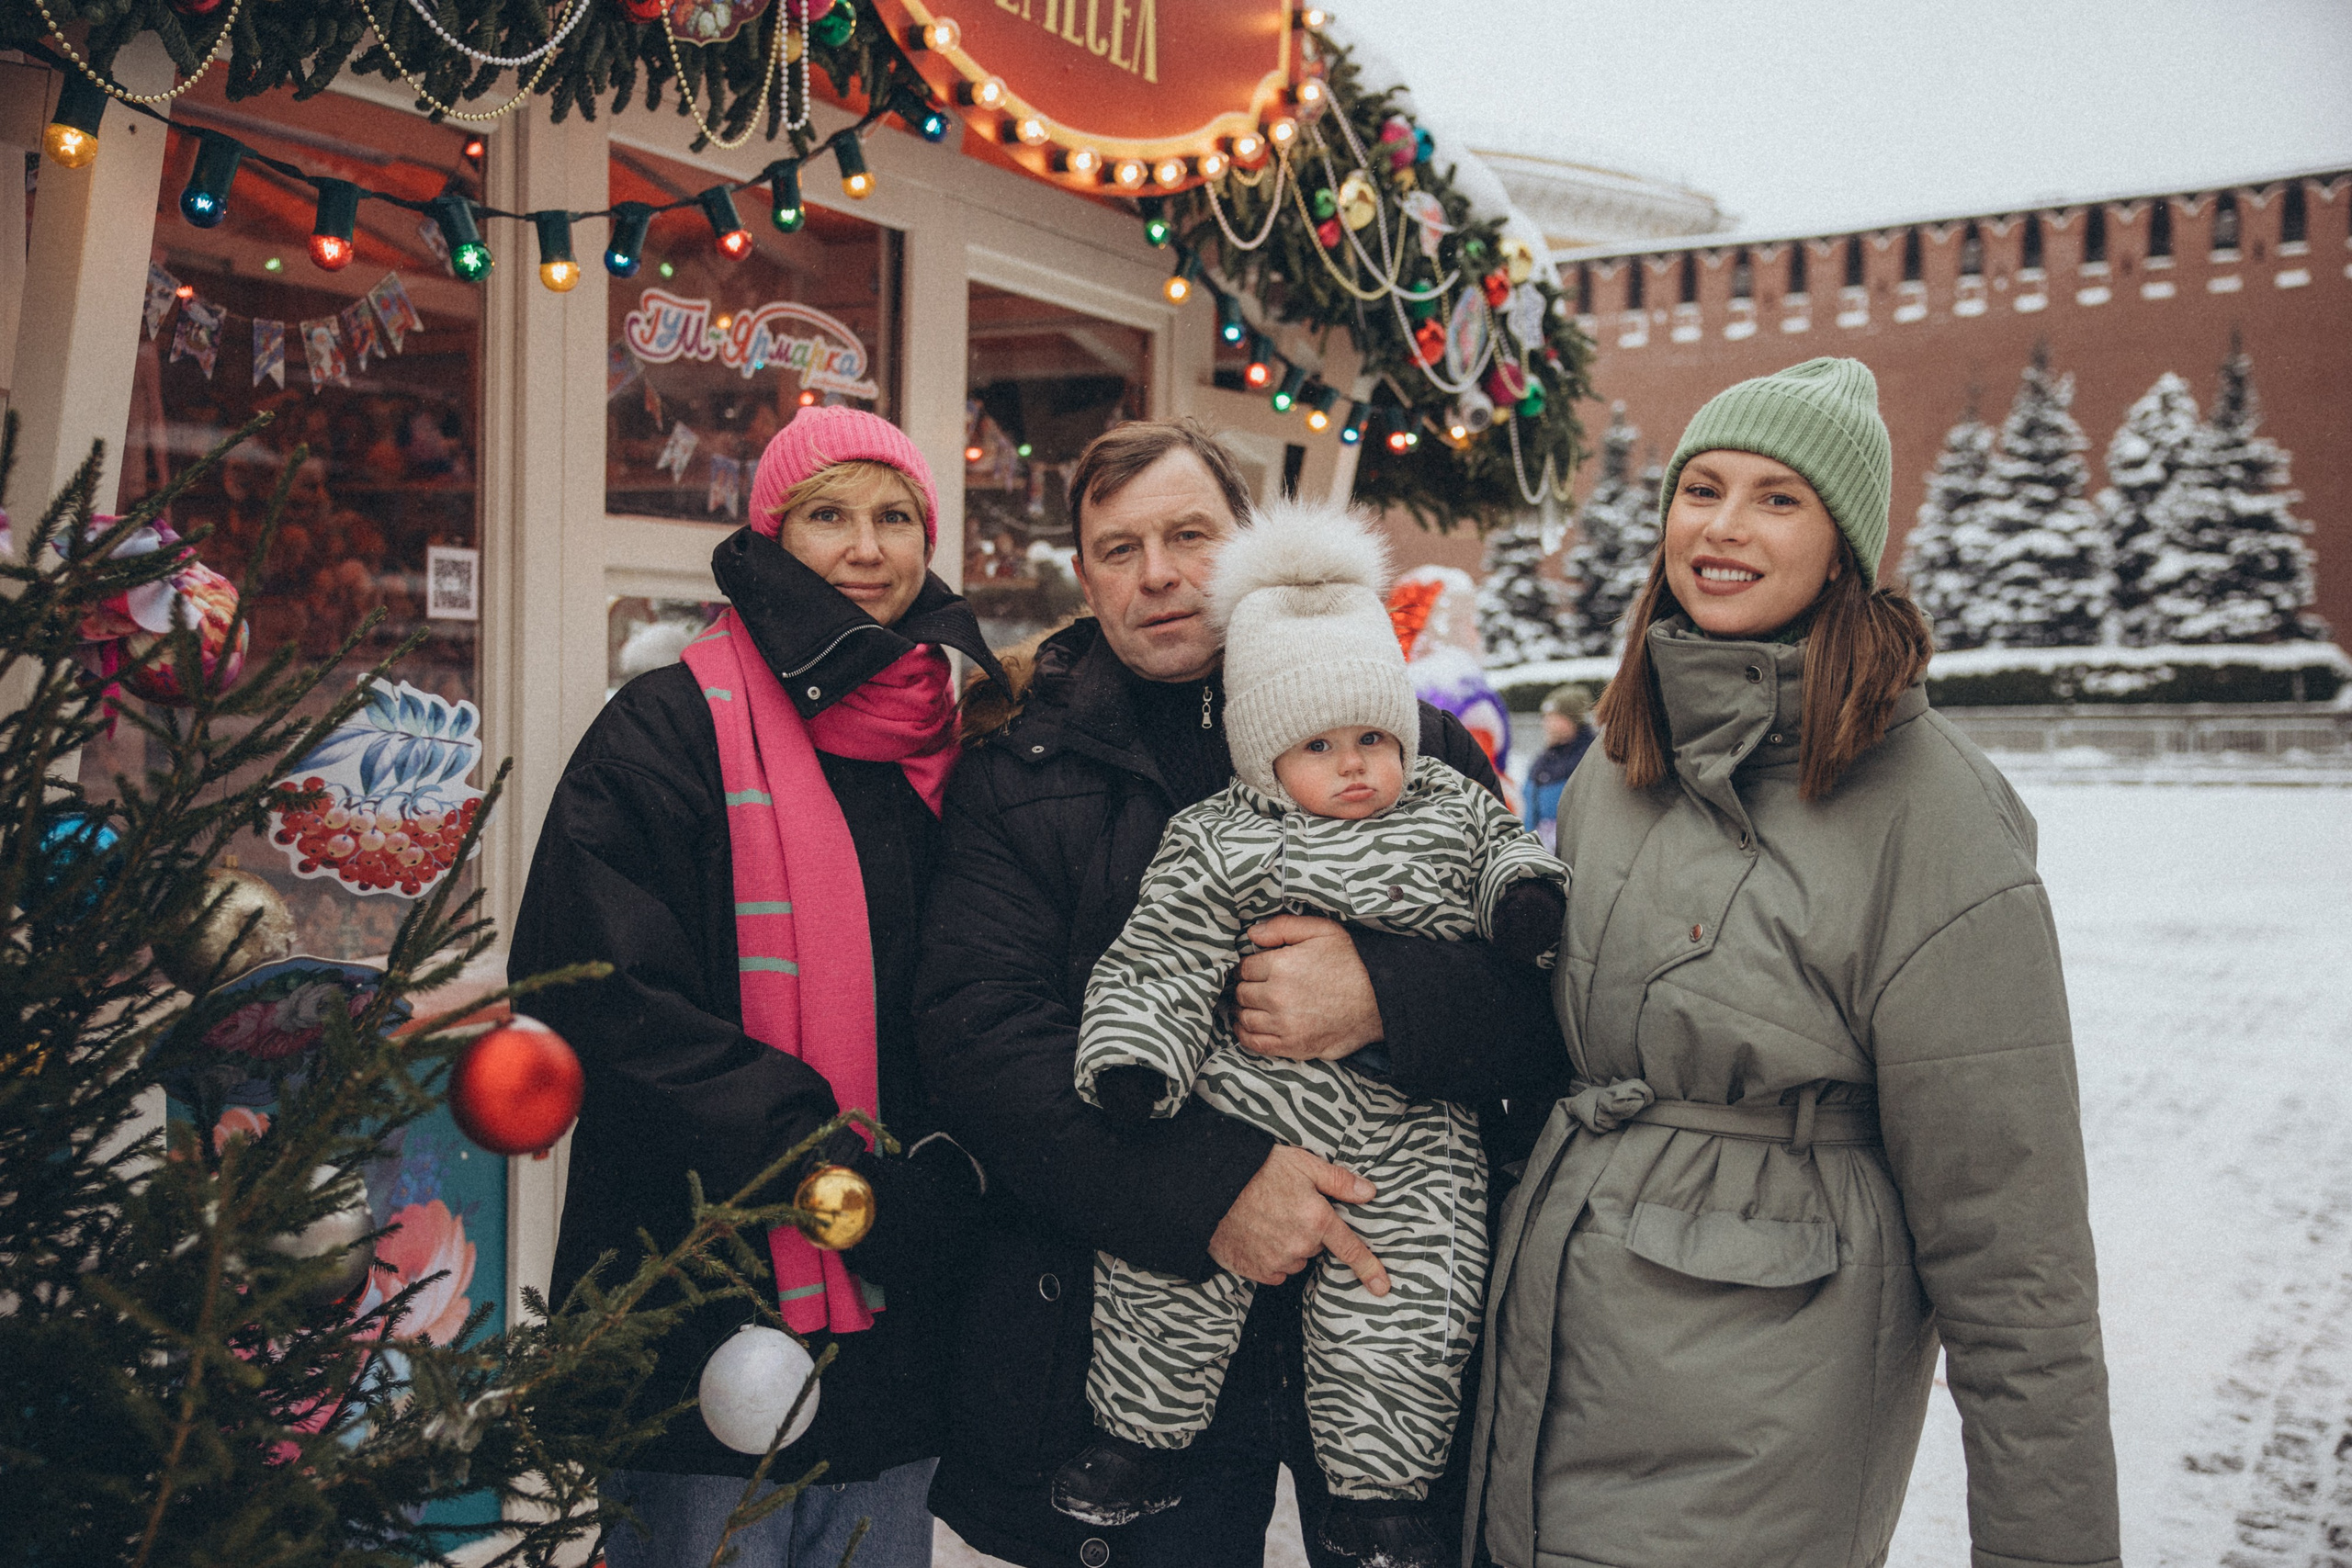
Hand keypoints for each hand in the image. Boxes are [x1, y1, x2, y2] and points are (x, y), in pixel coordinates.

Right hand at [1207, 1144, 1389, 1295]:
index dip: (1369, 1269)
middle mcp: (1300, 1245)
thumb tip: (1370, 1192)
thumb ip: (1339, 1181)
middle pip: (1316, 1247)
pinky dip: (1269, 1258)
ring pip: (1294, 1259)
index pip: (1350, 1249)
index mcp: (1316, 1219)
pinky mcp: (1255, 1270)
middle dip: (1307, 1231)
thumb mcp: (1303, 1164)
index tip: (1383, 1288)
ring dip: (1288, 1245)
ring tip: (1266, 1219)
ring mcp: (1276, 1261)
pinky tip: (1256, 1236)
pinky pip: (1273, 1271)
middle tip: (1285, 1207)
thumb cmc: (1257, 1171)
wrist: (1211, 1187)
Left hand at [1232, 914, 1382, 1061]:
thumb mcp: (1323, 930)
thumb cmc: (1353, 962)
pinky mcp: (1293, 1047)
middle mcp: (1278, 997)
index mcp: (1281, 966)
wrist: (1380, 1000)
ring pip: (1245, 1017)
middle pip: (1242, 993)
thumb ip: (1284, 926)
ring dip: (1245, 1010)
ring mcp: (1284, 1025)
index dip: (1249, 966)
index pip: (1244, 968)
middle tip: (1256, 985)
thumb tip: (1252, 934)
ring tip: (1252, 1004)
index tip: (1256, 968)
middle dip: (1247, 987)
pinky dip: (1245, 1035)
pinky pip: (1255, 1043)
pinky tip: (1248, 1026)